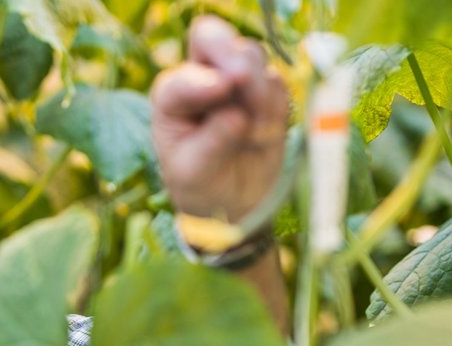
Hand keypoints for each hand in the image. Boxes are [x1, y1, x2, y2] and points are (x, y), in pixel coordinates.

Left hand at [151, 15, 289, 224]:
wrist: (232, 202)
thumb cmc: (200, 184)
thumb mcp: (194, 174)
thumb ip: (211, 144)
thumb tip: (236, 115)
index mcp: (173, 97)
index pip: (183, 76)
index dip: (201, 81)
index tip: (221, 89)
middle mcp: (202, 78)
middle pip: (212, 38)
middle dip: (230, 55)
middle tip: (242, 79)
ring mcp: (236, 80)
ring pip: (252, 56)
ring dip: (258, 91)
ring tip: (254, 134)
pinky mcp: (267, 91)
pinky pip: (278, 84)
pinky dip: (276, 109)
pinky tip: (263, 136)